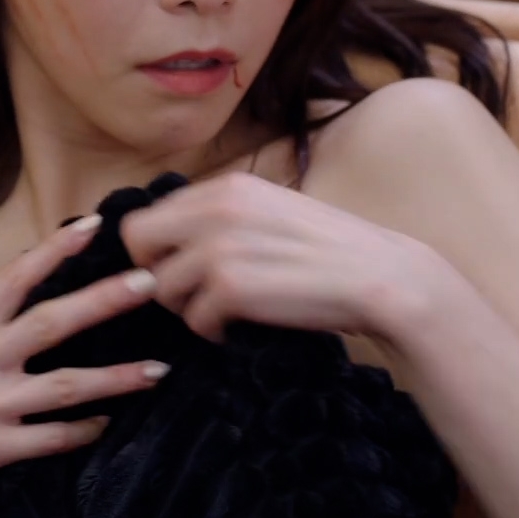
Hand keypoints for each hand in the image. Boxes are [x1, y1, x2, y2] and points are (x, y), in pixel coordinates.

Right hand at [0, 215, 169, 517]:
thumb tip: (15, 297)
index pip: (14, 277)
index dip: (55, 249)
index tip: (94, 225)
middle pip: (53, 320)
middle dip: (106, 299)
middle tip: (149, 282)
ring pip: (67, 385)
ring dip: (118, 377)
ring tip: (158, 370)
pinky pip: (51, 438)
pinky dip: (83, 431)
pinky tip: (106, 423)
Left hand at [120, 170, 430, 343]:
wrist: (380, 276)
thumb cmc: (328, 249)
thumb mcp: (270, 210)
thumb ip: (221, 216)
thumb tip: (170, 239)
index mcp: (226, 186)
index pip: (148, 214)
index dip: (156, 248)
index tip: (177, 268)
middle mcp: (216, 209)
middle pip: (138, 245)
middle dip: (157, 274)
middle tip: (191, 294)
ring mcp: (220, 248)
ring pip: (162, 288)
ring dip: (188, 307)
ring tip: (224, 311)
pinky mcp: (231, 288)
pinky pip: (194, 320)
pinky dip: (213, 331)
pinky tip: (240, 327)